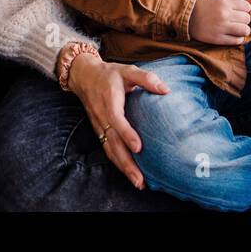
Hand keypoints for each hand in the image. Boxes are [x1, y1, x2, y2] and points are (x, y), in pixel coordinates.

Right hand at [65, 52, 168, 189]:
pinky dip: (118, 163)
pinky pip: (107, 149)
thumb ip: (146, 78)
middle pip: (112, 142)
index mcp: (109, 99)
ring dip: (122, 167)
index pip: (116, 119)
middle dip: (126, 162)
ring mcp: (99, 125)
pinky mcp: (99, 131)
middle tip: (140, 178)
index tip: (138, 147)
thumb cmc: (110, 74)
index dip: (126, 133)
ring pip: (109, 149)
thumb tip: (166, 90)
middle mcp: (101, 115)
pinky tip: (129, 174)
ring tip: (138, 182)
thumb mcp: (127, 70)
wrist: (84, 76)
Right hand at [189, 0, 250, 44]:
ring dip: (243, 30)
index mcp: (224, 3)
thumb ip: (231, 3)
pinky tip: (233, 36)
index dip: (246, 10)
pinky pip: (237, 40)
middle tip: (238, 21)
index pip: (247, 7)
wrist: (186, 18)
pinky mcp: (218, 39)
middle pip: (247, 18)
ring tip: (237, 29)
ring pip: (245, 30)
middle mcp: (225, 15)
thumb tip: (247, 9)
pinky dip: (238, 39)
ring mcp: (222, 28)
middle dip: (244, 20)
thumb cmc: (202, 7)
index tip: (242, 12)